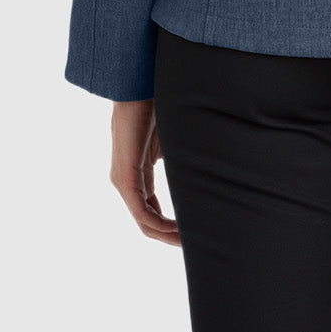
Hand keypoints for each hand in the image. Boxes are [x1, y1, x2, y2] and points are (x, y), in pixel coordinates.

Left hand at [108, 98, 180, 245]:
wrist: (138, 86)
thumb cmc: (154, 106)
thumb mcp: (172, 141)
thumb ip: (181, 160)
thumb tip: (208, 168)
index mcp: (137, 173)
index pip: (151, 210)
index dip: (170, 225)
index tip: (191, 232)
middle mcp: (126, 182)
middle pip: (146, 222)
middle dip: (169, 236)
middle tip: (194, 245)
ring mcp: (123, 182)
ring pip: (143, 221)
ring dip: (166, 235)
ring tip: (189, 242)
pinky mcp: (125, 178)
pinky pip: (141, 212)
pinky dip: (159, 224)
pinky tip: (178, 229)